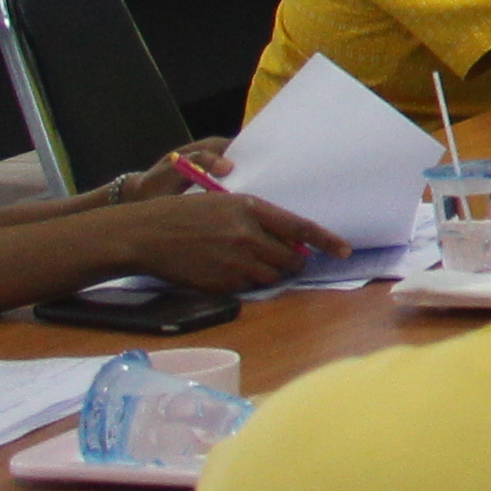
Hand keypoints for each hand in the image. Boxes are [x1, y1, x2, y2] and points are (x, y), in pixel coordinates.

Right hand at [100, 183, 336, 291]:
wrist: (145, 235)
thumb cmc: (184, 214)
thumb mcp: (224, 204)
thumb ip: (257, 219)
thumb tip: (288, 238)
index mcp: (250, 209)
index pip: (300, 227)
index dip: (326, 240)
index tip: (344, 249)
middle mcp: (248, 236)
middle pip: (290, 258)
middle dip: (294, 261)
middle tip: (286, 258)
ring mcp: (235, 262)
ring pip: (272, 276)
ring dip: (270, 273)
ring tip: (250, 262)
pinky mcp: (222, 283)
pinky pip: (248, 287)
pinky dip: (246, 282)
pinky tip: (228, 270)